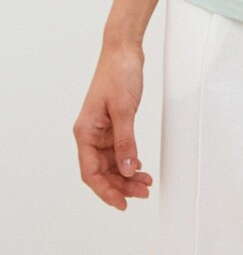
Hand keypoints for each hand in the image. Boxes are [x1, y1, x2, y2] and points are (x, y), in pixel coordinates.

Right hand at [73, 43, 153, 209]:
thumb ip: (125, 142)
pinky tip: (139, 167)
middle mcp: (90, 133)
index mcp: (85, 132)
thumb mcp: (124, 110)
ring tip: (146, 183)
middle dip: (121, 185)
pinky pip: (118, 150)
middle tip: (143, 193)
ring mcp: (101, 129)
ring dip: (127, 175)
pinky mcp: (112, 123)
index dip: (105, 191)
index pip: (91, 172)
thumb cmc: (118, 74)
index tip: (122, 204)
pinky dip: (129, 160)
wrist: (123, 50)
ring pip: (111, 162)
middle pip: (102, 171)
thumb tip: (126, 170)